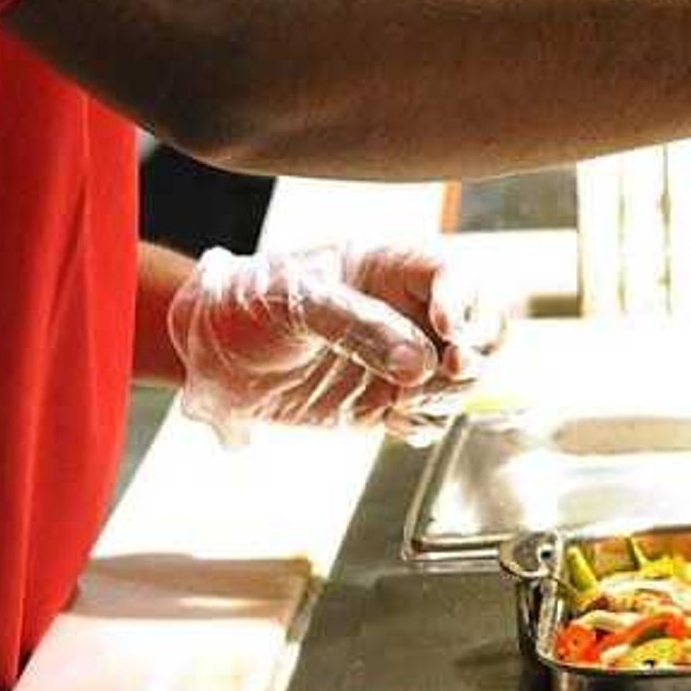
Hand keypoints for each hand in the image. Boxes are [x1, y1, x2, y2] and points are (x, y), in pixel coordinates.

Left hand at [168, 241, 505, 441]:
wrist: (209, 354)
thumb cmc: (250, 304)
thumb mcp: (299, 302)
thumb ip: (359, 328)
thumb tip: (417, 365)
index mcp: (391, 268)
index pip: (452, 276)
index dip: (463, 302)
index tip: (446, 331)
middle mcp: (409, 311)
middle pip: (481, 324)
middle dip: (478, 349)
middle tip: (454, 369)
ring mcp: (403, 357)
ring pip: (465, 376)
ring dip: (449, 392)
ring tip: (403, 400)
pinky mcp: (388, 401)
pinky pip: (432, 415)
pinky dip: (425, 423)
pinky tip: (393, 420)